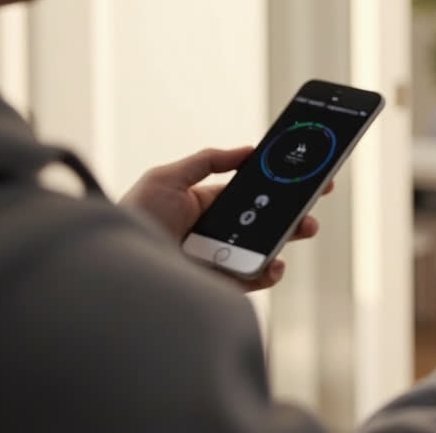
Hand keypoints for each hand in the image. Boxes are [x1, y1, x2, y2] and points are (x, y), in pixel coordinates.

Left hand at [120, 147, 332, 291]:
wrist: (118, 266)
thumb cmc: (135, 218)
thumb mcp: (166, 178)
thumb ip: (207, 161)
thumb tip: (247, 150)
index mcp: (206, 204)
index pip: (251, 191)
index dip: (277, 182)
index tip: (304, 173)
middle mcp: (218, 232)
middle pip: (265, 218)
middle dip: (293, 207)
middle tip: (318, 197)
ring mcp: (222, 259)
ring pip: (266, 246)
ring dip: (290, 235)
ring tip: (306, 226)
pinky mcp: (222, 285)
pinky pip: (254, 279)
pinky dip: (269, 272)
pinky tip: (275, 263)